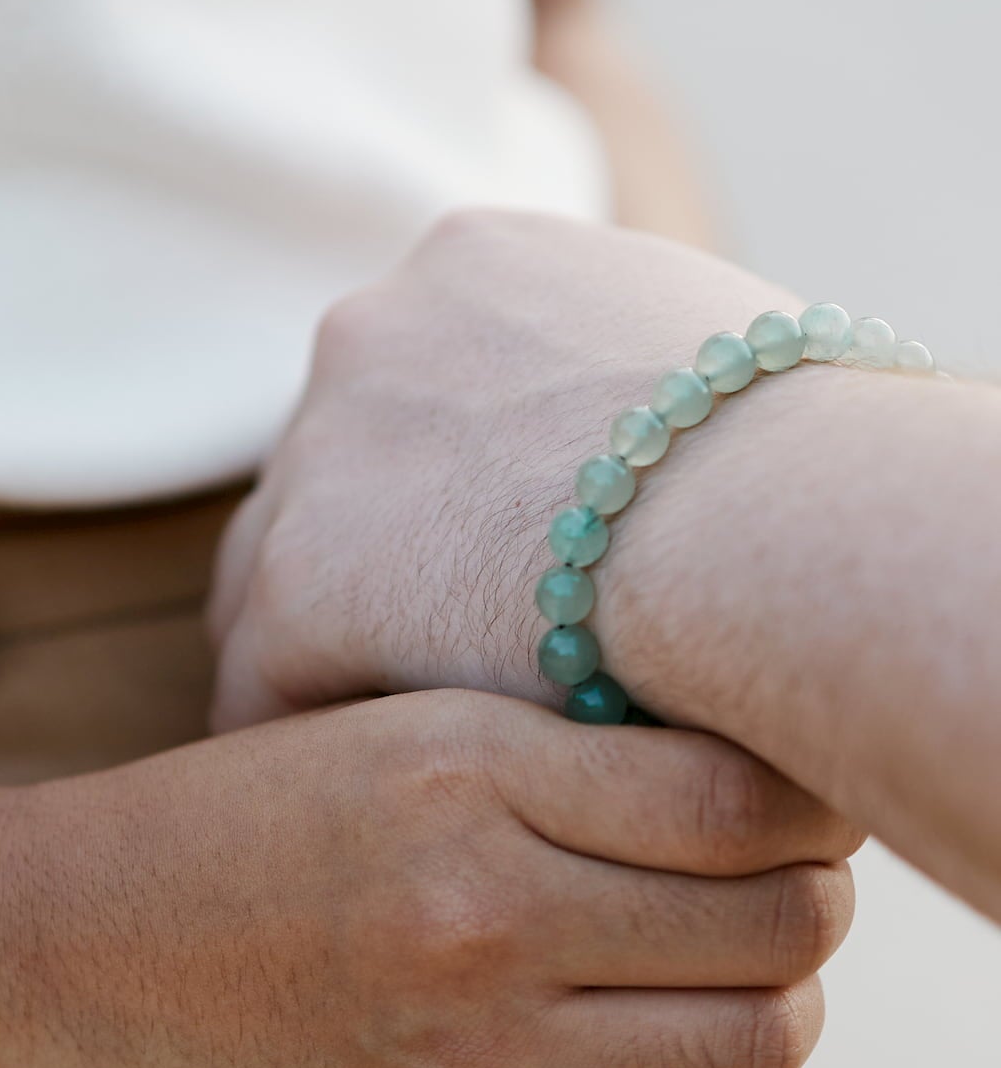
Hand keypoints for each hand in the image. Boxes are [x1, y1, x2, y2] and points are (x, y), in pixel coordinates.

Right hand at [0, 690, 858, 1067]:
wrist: (49, 964)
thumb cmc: (208, 829)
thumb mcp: (374, 735)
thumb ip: (549, 759)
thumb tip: (737, 794)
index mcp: (460, 769)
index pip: (745, 794)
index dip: (804, 799)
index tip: (792, 801)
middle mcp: (481, 912)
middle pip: (776, 922)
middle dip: (805, 900)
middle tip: (774, 883)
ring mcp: (472, 1058)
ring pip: (753, 1044)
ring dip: (776, 1006)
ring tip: (730, 974)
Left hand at [209, 210, 795, 728]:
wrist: (771, 529)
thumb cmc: (805, 459)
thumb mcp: (722, 365)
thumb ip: (645, 392)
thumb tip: (670, 454)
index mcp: (478, 268)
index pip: (414, 393)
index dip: (432, 492)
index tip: (463, 563)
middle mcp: (375, 335)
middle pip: (327, 476)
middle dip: (360, 563)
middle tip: (397, 657)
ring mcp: (321, 454)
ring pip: (275, 574)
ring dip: (316, 652)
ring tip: (361, 744)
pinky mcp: (298, 583)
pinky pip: (262, 679)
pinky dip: (301, 731)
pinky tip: (348, 799)